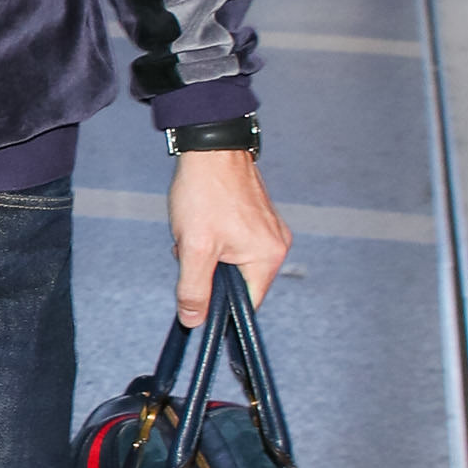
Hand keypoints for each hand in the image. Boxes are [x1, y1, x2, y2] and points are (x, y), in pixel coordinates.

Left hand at [168, 149, 289, 326]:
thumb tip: (194, 321)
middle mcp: (276, 245)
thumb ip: (194, 289)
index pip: (247, 305)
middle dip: (209, 273)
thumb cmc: (205, 192)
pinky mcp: (257, 218)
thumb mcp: (193, 248)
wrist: (209, 146)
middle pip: (239, 283)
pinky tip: (201, 223)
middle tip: (191, 252)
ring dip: (208, 255)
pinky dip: (213, 240)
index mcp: (268, 257)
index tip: (196, 296)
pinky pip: (235, 244)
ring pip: (232, 262)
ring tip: (195, 232)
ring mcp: (268, 230)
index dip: (219, 306)